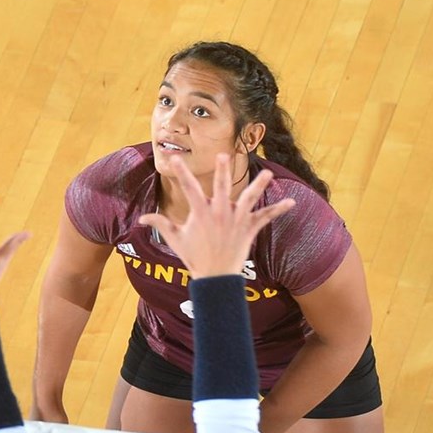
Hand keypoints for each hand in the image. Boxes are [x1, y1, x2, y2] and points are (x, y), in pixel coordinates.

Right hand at [137, 153, 295, 277]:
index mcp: (201, 213)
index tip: (176, 159)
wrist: (216, 277)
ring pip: (249, 198)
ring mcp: (236, 220)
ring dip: (259, 185)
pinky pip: (266, 217)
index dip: (181, 172)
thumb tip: (141, 218)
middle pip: (222, 187)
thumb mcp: (175, 239)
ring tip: (267, 173)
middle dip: (222, 171)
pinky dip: (279, 210)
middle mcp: (220, 213)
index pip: (189, 188)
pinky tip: (291, 202)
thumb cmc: (194, 257)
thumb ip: (160, 224)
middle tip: (222, 155)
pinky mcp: (249, 229)